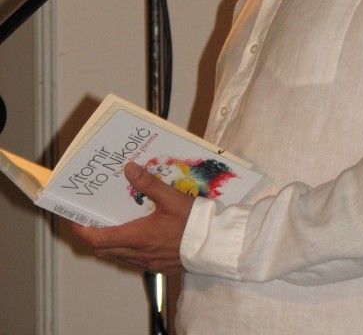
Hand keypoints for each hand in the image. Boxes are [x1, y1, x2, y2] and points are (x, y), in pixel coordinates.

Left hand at [71, 161, 194, 273]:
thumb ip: (148, 183)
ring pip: (119, 256)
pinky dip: (127, 249)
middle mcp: (139, 254)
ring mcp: (148, 263)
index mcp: (138, 237)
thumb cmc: (194, 222)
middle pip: (105, 250)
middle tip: (92, 220)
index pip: (98, 239)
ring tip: (114, 224)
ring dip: (112, 243)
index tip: (75, 219)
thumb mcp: (171, 197)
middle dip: (94, 236)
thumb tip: (129, 168)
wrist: (215, 244)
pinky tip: (138, 235)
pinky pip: (134, 260)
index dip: (82, 230)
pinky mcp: (159, 266)